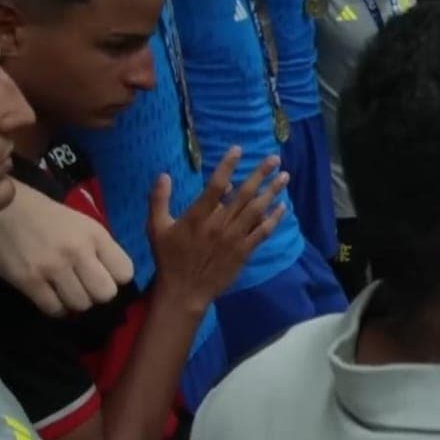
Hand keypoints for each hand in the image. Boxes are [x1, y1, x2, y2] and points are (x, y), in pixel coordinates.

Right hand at [0, 182, 132, 315]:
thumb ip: (99, 248)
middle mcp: (77, 251)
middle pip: (106, 293)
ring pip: (81, 304)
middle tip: (84, 287)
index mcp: (95, 235)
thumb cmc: (43, 214)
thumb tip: (114, 278)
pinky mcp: (28, 280)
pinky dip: (55, 308)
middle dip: (97, 295)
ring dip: (74, 302)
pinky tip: (50, 297)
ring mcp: (52, 267)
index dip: (116, 279)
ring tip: (64, 291)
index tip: (103, 277)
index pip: (125, 272)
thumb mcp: (81, 223)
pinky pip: (54, 309)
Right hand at [148, 149, 286, 309]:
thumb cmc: (168, 258)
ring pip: (257, 210)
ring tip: (284, 177)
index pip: (216, 185)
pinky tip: (282, 207)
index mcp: (197, 216)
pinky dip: (273, 219)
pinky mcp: (244, 251)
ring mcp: (234, 238)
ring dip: (272, 192)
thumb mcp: (155, 228)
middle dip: (260, 174)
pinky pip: (262, 232)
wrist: (184, 290)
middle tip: (274, 159)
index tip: (238, 149)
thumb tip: (163, 175)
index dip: (228, 165)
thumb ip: (158, 200)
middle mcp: (219, 224)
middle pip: (244, 194)